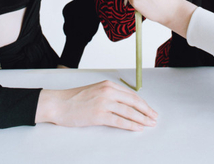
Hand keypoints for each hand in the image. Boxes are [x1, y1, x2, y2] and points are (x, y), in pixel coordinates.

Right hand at [35, 80, 157, 130]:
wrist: (58, 104)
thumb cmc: (74, 99)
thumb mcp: (95, 91)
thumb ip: (109, 95)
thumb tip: (125, 105)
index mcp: (108, 85)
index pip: (131, 94)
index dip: (142, 103)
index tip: (149, 109)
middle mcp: (108, 92)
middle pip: (133, 102)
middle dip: (146, 111)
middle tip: (154, 118)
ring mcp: (104, 103)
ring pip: (129, 112)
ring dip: (142, 119)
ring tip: (149, 124)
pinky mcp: (99, 115)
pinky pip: (119, 121)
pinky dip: (131, 125)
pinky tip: (137, 128)